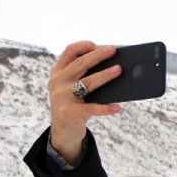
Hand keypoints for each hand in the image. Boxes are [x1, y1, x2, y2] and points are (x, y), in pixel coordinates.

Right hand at [48, 41, 121, 163]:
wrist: (63, 132)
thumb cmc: (76, 105)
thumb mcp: (75, 88)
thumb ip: (86, 77)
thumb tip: (115, 66)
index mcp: (58, 72)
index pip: (69, 51)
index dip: (84, 45)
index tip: (98, 45)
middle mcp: (57, 82)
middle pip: (80, 64)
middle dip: (98, 55)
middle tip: (113, 50)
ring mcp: (62, 97)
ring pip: (87, 82)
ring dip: (104, 75)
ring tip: (119, 70)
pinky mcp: (69, 112)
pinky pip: (92, 108)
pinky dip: (106, 108)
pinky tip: (118, 107)